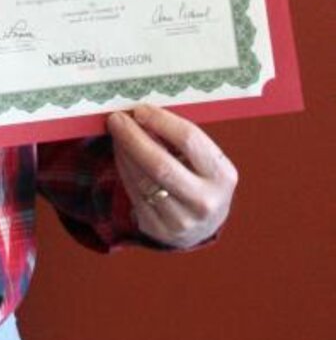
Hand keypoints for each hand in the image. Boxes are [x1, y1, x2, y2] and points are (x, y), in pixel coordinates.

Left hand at [108, 103, 237, 247]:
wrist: (204, 226)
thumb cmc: (201, 179)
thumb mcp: (204, 160)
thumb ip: (180, 139)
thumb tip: (142, 114)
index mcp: (222, 175)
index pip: (188, 140)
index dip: (160, 121)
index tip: (140, 109)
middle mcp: (205, 201)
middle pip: (160, 163)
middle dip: (133, 137)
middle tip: (117, 119)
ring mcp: (182, 220)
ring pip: (143, 179)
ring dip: (124, 152)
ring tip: (117, 133)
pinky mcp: (160, 229)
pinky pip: (135, 193)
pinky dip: (124, 169)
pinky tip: (120, 154)